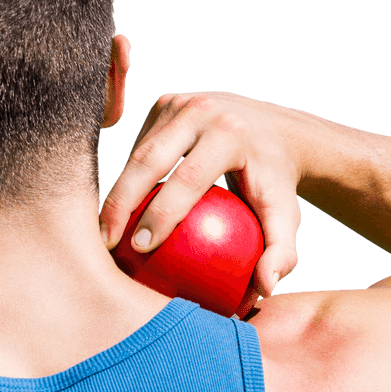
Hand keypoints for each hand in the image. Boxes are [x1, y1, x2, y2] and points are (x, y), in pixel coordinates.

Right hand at [100, 91, 305, 301]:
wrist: (275, 130)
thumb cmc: (276, 184)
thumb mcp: (286, 216)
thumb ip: (282, 253)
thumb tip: (265, 288)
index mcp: (230, 132)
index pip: (188, 176)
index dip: (161, 212)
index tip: (142, 248)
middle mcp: (201, 110)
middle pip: (150, 159)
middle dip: (122, 201)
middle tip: (108, 243)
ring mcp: (179, 103)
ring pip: (137, 153)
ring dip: (116, 193)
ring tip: (104, 234)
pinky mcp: (164, 104)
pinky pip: (139, 147)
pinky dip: (126, 180)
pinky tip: (116, 215)